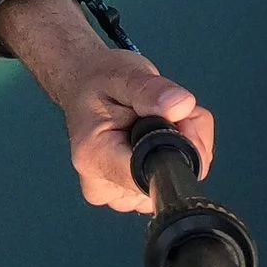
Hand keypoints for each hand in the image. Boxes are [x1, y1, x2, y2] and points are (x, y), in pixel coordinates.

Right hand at [0, 0, 214, 213]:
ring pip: (168, 182)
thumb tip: (182, 105)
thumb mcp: (125, 72)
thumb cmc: (100, 76)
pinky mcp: (126, 193)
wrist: (83, 82)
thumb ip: (152, 90)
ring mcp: (113, 194)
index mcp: (94, 157)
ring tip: (161, 113)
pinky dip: (177, 153)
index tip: (180, 117)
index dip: (178, 150)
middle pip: (164, 181)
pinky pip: (166, 181)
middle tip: (171, 106)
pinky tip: (162, 129)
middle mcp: (100, 185)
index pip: (148, 177)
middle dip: (184, 141)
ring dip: (182, 146)